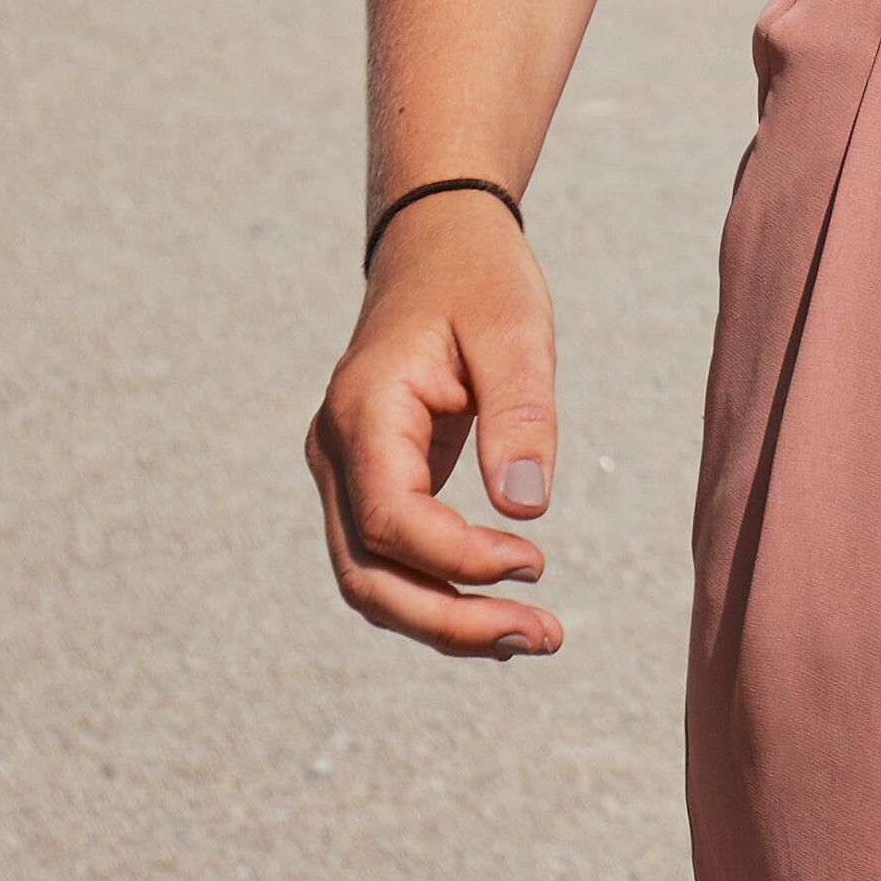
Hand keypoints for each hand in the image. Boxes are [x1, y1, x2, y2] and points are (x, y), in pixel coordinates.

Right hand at [306, 194, 566, 657]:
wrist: (437, 244)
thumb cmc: (479, 280)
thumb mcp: (516, 332)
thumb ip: (521, 415)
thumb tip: (527, 508)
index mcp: (363, 412)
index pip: (392, 521)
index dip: (460, 558)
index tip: (536, 562)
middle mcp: (335, 453)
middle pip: (369, 576)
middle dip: (451, 621)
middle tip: (544, 635)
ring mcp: (343, 473)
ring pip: (372, 581)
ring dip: (445, 621)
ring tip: (534, 635)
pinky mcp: (369, 483)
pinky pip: (389, 560)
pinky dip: (439, 593)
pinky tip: (501, 609)